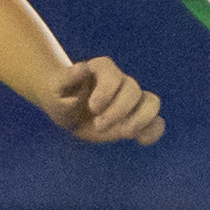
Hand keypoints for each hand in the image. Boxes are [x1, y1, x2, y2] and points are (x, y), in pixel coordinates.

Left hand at [47, 56, 163, 144]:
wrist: (66, 107)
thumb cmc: (59, 97)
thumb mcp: (53, 90)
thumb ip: (66, 79)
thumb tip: (83, 68)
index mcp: (100, 69)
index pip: (112, 73)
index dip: (107, 91)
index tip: (92, 108)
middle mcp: (120, 81)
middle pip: (133, 89)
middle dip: (118, 111)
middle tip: (98, 126)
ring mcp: (131, 99)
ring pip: (151, 102)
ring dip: (140, 120)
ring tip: (122, 134)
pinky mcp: (136, 117)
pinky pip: (156, 122)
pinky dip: (153, 131)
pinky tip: (140, 141)